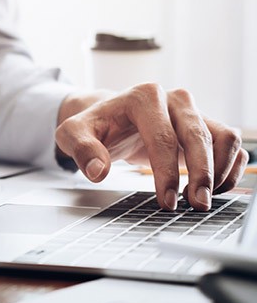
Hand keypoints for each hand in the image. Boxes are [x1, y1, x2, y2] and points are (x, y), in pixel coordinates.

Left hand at [55, 83, 247, 210]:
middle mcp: (173, 99)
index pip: (162, 138)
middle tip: (196, 205)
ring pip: (222, 137)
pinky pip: (229, 142)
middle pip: (197, 136)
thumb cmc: (95, 126)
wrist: (109, 118)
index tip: (167, 201)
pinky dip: (229, 166)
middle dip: (201, 173)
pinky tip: (214, 188)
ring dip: (220, 170)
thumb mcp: (73, 134)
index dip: (167, 172)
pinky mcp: (204, 124)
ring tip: (204, 198)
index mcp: (142, 97)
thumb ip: (81, 149)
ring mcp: (192, 111)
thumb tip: (97, 171)